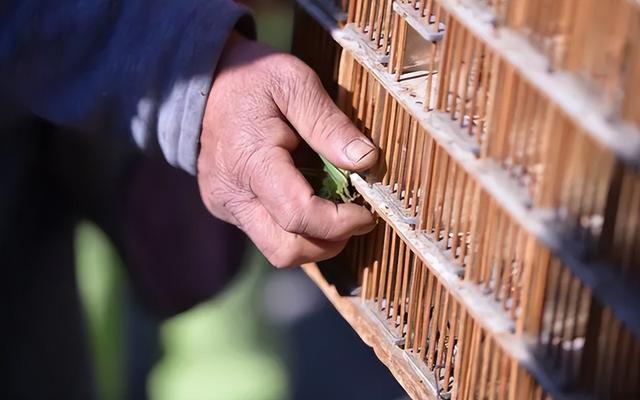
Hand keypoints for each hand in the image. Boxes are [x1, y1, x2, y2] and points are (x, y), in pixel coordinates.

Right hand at [197, 33, 377, 267]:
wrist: (202, 81)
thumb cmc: (253, 77)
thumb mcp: (295, 82)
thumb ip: (329, 123)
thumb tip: (366, 161)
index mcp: (250, 162)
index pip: (298, 217)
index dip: (340, 224)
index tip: (366, 214)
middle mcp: (232, 195)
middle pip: (286, 251)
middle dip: (328, 242)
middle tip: (354, 217)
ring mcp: (226, 206)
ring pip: (277, 250)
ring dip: (314, 240)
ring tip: (333, 208)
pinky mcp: (227, 209)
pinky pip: (267, 234)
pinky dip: (296, 228)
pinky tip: (308, 197)